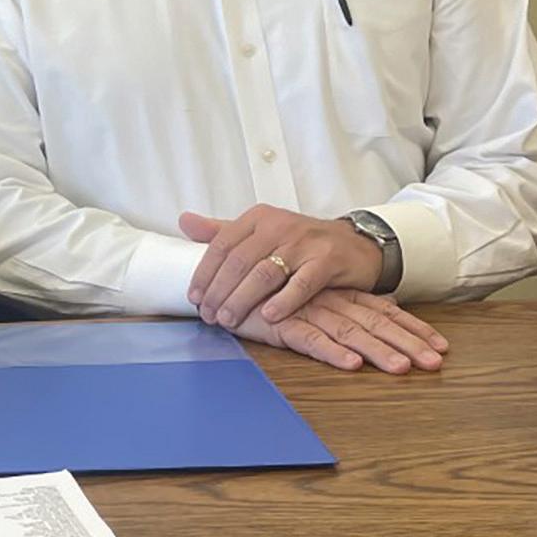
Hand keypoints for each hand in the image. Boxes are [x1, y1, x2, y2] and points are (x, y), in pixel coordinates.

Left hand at [182, 205, 382, 328]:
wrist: (353, 244)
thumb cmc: (300, 242)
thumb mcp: (260, 231)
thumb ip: (222, 230)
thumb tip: (183, 221)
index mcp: (258, 218)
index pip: (222, 244)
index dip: (204, 272)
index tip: (193, 297)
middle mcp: (278, 225)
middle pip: (240, 261)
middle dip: (219, 291)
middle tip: (208, 315)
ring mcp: (304, 242)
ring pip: (265, 273)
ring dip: (243, 299)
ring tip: (228, 319)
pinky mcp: (327, 260)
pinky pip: (302, 283)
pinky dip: (284, 301)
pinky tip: (268, 317)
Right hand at [232, 288, 448, 372]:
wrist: (223, 281)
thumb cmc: (268, 290)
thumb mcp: (311, 295)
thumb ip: (345, 299)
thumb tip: (387, 303)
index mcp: (336, 294)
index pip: (381, 310)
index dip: (411, 327)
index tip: (440, 346)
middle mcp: (326, 302)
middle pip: (373, 323)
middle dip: (405, 343)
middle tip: (435, 363)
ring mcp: (304, 313)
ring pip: (347, 332)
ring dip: (375, 350)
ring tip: (401, 368)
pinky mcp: (280, 324)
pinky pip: (309, 339)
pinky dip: (330, 351)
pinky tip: (350, 363)